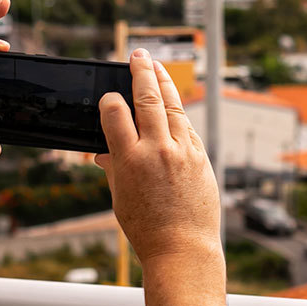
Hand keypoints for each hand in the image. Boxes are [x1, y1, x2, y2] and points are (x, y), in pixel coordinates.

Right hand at [96, 51, 219, 262]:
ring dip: (164, 82)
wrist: (183, 249)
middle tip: (138, 55)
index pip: (115, 113)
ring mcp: (183, 152)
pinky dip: (177, 112)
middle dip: (141, 72)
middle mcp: (157, 151)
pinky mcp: (201, 157)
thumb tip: (105, 152)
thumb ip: (114, 167)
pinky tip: (172, 103)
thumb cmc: (147, 229)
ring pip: (173, 106)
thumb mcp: (120, 197)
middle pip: (148, 99)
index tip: (108, 96)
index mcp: (129, 161)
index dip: (109, 100)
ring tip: (156, 66)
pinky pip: (187, 127)